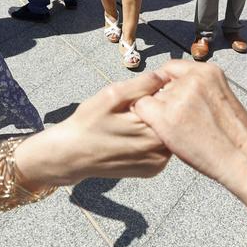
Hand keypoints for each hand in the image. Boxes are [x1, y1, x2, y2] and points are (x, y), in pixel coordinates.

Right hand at [26, 71, 171, 184]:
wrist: (71, 156)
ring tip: (134, 121)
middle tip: (136, 107)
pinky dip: (153, 139)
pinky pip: (161, 148)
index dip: (165, 92)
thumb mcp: (111, 96)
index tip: (149, 90)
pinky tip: (135, 135)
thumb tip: (165, 76)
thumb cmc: (88, 123)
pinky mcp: (153, 170)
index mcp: (153, 131)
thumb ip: (141, 85)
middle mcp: (160, 151)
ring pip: (169, 134)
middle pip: (175, 121)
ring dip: (158, 124)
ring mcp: (158, 164)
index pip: (174, 104)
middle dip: (163, 108)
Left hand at [132, 61, 246, 205]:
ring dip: (158, 113)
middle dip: (164, 101)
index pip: (172, 68)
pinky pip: (141, 109)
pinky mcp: (166, 116)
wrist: (244, 158)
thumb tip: (169, 89)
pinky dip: (147, 120)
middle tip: (181, 122)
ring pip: (151, 98)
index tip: (172, 101)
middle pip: (161, 84)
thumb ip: (197, 88)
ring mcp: (179, 96)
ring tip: (180, 132)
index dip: (168, 85)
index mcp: (208, 71)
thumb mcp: (219, 98)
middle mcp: (192, 78)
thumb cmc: (233, 136)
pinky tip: (165, 134)